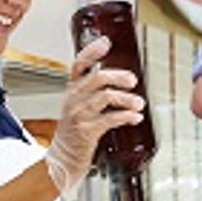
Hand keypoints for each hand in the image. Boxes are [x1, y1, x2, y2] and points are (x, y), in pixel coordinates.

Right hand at [44, 37, 145, 198]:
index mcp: (72, 90)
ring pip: (106, 97)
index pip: (79, 65)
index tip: (105, 43)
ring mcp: (79, 115)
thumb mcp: (78, 105)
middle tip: (132, 81)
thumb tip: (119, 77)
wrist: (63, 158)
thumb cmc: (75, 131)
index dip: (91, 52)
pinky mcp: (87, 131)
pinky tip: (135, 118)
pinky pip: (110, 119)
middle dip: (119, 77)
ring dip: (126, 99)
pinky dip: (126, 116)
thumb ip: (93, 91)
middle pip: (98, 78)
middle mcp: (74, 99)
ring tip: (138, 104)